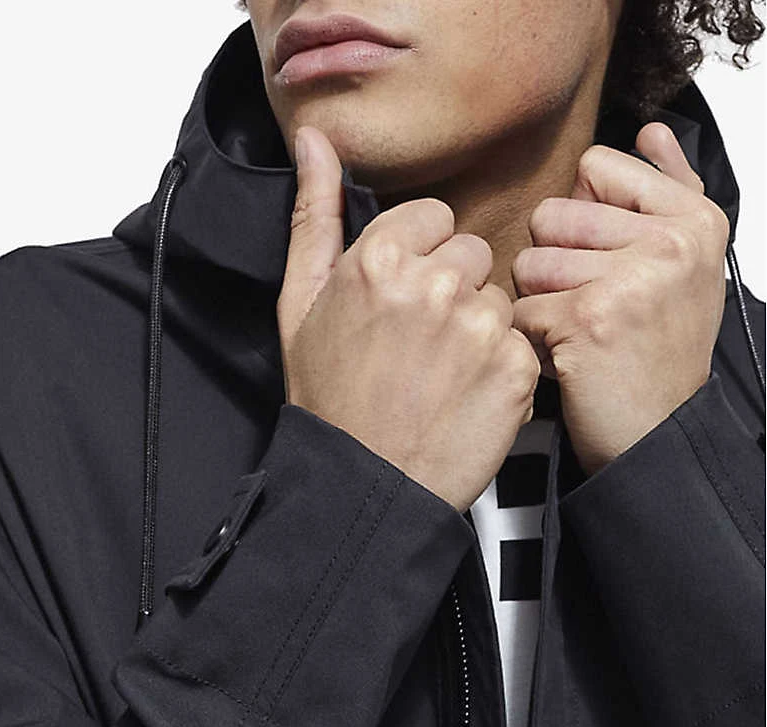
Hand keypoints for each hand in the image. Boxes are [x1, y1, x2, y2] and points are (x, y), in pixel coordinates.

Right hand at [279, 124, 540, 512]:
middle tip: (420, 348)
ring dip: (479, 331)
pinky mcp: (516, 369)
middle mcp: (433, 285)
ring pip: (499, 299)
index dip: (419, 260)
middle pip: (471, 255)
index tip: (402, 305)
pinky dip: (503, 372)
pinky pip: (523, 344)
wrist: (363, 488)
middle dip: (452, 292)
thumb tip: (314, 141)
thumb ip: (314, 216)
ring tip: (442, 378)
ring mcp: (480, 328)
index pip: (434, 219)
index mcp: (379, 260)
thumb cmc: (329, 402)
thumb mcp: (300, 305)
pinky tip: (465, 399)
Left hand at [510, 123, 728, 476]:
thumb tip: (651, 131)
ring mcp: (630, 278)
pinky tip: (563, 357)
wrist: (656, 434)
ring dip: (537, 302)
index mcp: (694, 218)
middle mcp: (670, 242)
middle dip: (551, 262)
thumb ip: (669, 189)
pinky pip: (519, 308)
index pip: (595, 167)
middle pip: (552, 213)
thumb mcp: (687, 263)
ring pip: (529, 261)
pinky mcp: (587, 319)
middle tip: (586, 304)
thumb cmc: (661, 353)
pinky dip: (529, 339)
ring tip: (575, 331)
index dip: (580, 214)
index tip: (605, 256)